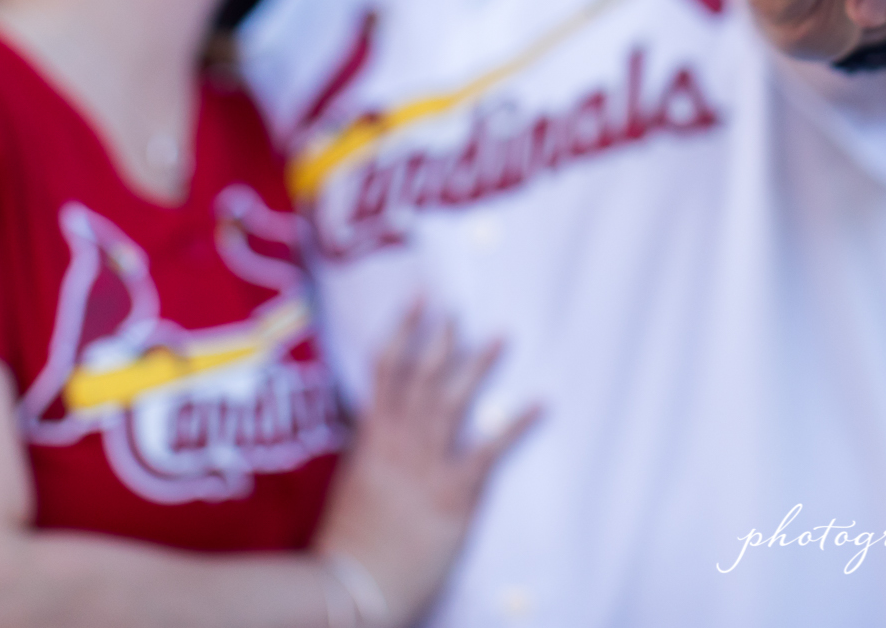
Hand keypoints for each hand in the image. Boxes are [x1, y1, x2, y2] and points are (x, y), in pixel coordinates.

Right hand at [312, 302, 538, 626]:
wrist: (350, 586)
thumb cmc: (347, 543)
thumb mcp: (350, 484)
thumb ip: (367, 452)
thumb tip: (377, 427)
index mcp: (370, 437)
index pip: (387, 370)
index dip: (404, 330)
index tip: (419, 299)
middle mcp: (399, 441)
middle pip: (423, 376)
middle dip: (441, 337)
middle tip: (457, 304)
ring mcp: (426, 465)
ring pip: (453, 401)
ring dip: (478, 366)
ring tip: (500, 336)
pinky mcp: (453, 493)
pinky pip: (489, 451)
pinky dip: (515, 425)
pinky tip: (539, 403)